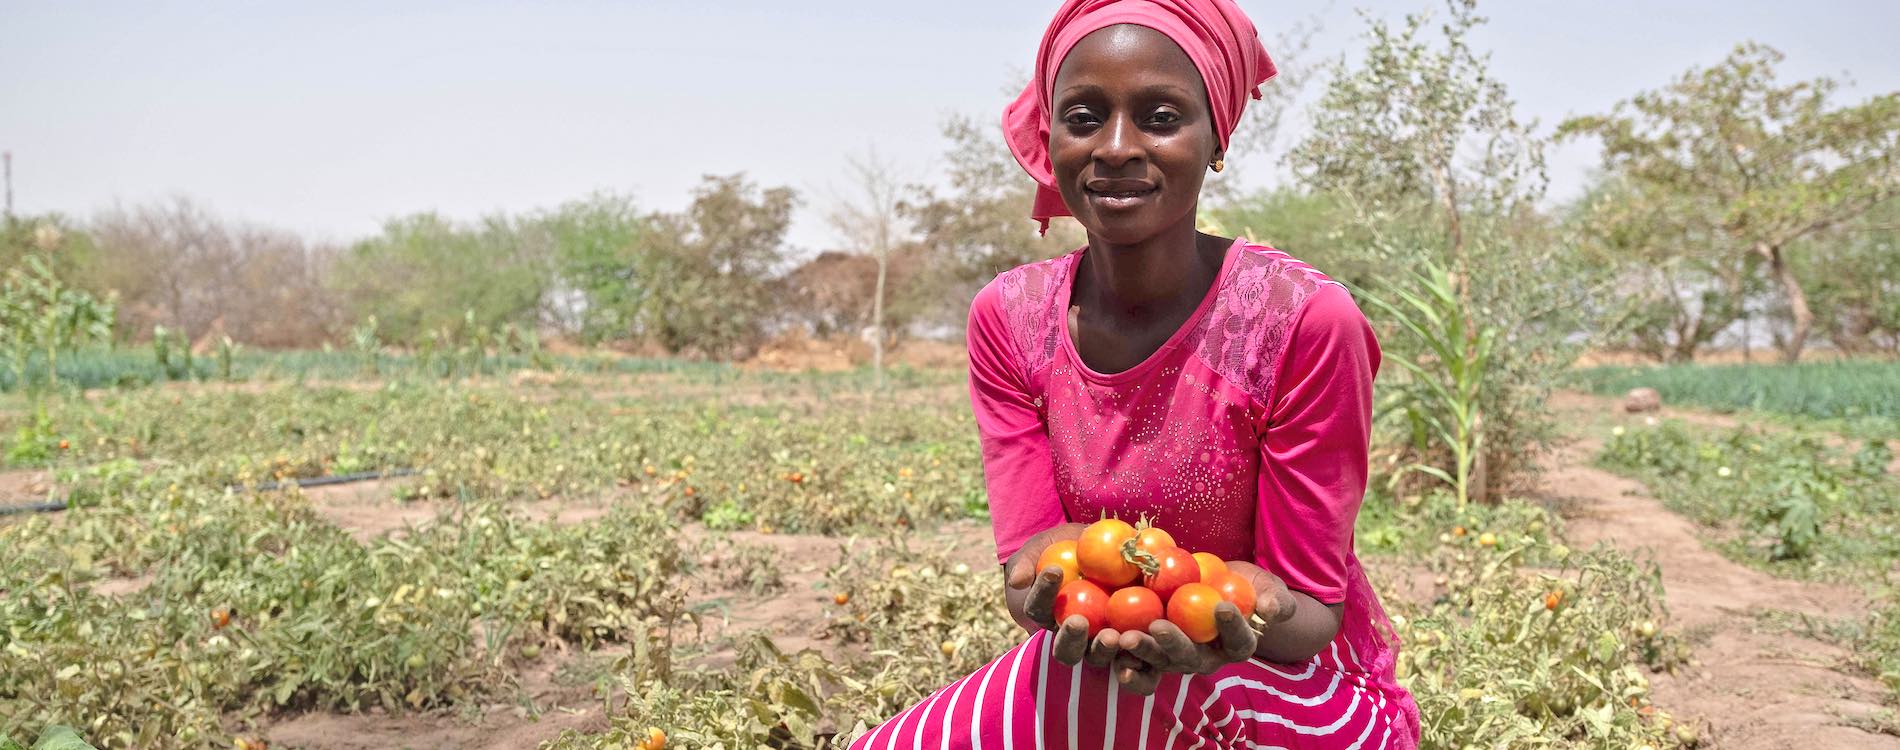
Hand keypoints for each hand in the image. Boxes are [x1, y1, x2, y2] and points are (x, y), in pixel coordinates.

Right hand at [1003, 523, 1129, 667]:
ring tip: (1113, 636)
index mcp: (1044, 615)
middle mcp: (1070, 636)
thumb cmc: (1061, 548)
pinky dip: (1137, 650)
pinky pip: (1131, 650)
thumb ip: (1026, 562)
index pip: (1037, 608)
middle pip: (1066, 649)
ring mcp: (1097, 642)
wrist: (1097, 551)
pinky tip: (1147, 637)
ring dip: (1103, 649)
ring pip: (1097, 656)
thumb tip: (1017, 580)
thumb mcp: (1040, 548)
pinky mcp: (1127, 639)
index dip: (1043, 592)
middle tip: (1078, 621)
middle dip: (1071, 638)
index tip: (1053, 569)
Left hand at [1107, 560, 1298, 695]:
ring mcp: (1175, 656)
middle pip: (1190, 658)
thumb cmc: (1246, 587)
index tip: (1223, 607)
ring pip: (1159, 661)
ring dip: (1142, 652)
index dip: (1233, 628)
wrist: (1215, 584)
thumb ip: (1274, 599)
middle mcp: (1204, 658)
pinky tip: (1107, 645)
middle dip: (1174, 645)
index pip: (1238, 642)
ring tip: (1125, 638)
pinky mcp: (1150, 647)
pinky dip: (1121, 654)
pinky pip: (1135, 657)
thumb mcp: (1266, 587)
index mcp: (1236, 646)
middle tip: (1159, 628)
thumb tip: (1272, 609)